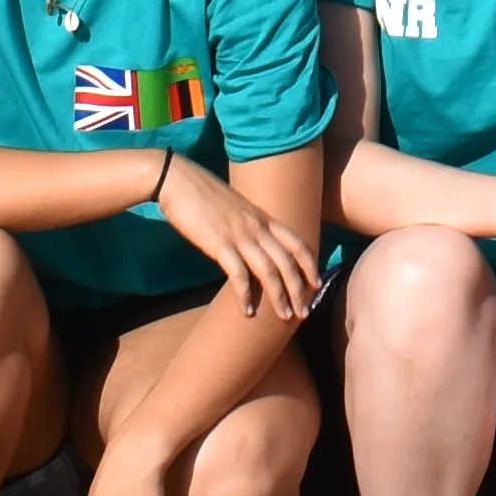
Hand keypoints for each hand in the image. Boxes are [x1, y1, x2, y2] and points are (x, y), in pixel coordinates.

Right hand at [162, 159, 324, 323]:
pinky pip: (239, 275)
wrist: (178, 180)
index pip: (297, 242)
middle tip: (304, 312)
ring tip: (284, 316)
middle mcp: (257, 226)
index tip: (317, 283)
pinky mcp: (219, 244)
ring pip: (269, 271)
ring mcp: (239, 235)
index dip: (310, 264)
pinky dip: (245, 295)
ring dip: (279, 296)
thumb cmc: (202, 194)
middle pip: (287, 261)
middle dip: (299, 289)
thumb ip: (249, 224)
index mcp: (263, 216)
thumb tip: (255, 243)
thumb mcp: (236, 207)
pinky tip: (247, 311)